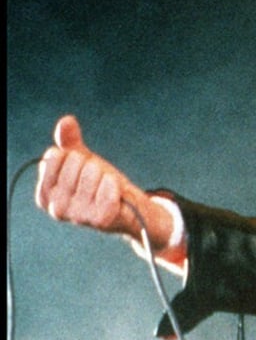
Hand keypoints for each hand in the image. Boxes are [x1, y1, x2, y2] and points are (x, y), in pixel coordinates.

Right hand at [35, 115, 173, 248]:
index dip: (74, 156)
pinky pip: (109, 188)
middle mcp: (56, 208)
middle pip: (75, 162)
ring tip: (106, 188)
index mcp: (45, 194)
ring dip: (105, 175)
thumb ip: (69, 142)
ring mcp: (77, 216)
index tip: (81, 168)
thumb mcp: (81, 159)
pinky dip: (115, 185)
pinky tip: (115, 194)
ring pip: (92, 173)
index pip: (55, 156)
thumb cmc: (98, 182)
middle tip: (98, 181)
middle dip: (91, 165)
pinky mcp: (99, 220)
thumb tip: (66, 120)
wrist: (127, 205)